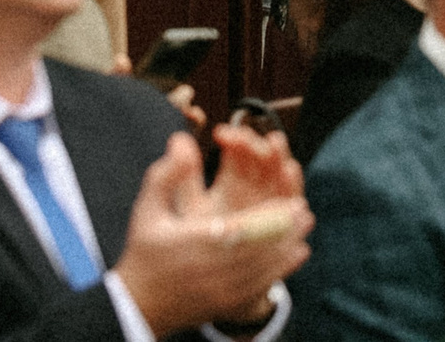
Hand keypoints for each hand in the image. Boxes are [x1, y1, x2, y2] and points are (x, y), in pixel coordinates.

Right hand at [113, 127, 312, 334]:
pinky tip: (295, 254)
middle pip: (257, 248)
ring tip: (304, 226)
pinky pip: (261, 285)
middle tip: (304, 210)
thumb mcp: (148, 209)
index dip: (268, 217)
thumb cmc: (145, 251)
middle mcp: (210, 269)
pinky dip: (281, 268)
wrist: (140, 304)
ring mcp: (220, 291)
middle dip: (284, 229)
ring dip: (286, 246)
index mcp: (192, 243)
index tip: (289, 202)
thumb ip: (167, 174)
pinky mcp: (227, 304)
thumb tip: (183, 140)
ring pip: (263, 267)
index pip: (239, 230)